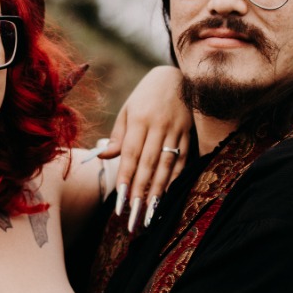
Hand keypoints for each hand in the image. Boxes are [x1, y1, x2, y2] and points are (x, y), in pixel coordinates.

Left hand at [101, 65, 191, 231]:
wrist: (177, 76)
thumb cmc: (146, 97)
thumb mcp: (128, 110)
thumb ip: (118, 136)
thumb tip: (103, 158)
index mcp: (139, 119)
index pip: (130, 155)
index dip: (126, 179)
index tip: (120, 202)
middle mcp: (159, 125)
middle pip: (148, 164)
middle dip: (140, 192)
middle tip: (134, 216)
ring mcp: (177, 130)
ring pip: (167, 165)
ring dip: (158, 191)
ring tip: (150, 213)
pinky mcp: (190, 134)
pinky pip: (182, 160)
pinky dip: (175, 179)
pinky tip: (168, 195)